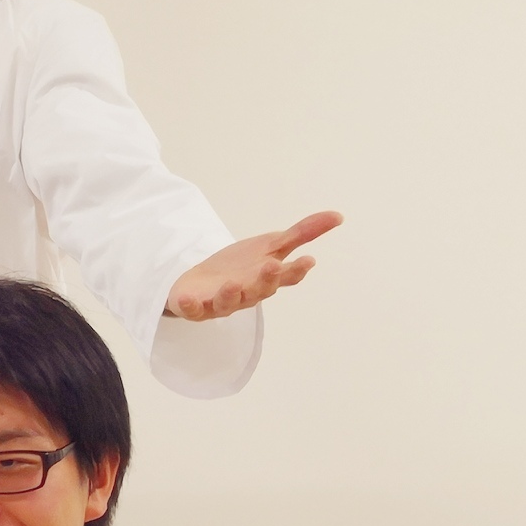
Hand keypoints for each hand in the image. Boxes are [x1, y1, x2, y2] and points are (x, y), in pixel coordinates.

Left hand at [165, 211, 342, 319]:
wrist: (200, 281)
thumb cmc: (239, 267)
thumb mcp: (270, 245)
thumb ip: (302, 233)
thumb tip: (338, 216)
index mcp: (266, 279)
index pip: (285, 277)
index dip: (296, 270)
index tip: (307, 260)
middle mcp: (246, 293)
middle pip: (259, 290)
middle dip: (266, 280)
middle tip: (271, 266)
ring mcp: (220, 302)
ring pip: (228, 303)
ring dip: (231, 295)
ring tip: (232, 284)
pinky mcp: (194, 307)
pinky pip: (192, 309)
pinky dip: (190, 305)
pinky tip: (188, 298)